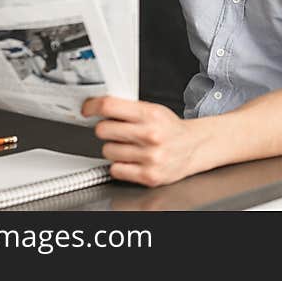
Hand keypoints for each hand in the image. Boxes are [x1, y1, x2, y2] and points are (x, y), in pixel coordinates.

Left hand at [82, 96, 203, 186]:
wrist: (194, 147)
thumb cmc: (170, 129)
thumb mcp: (154, 110)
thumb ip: (129, 108)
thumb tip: (99, 106)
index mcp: (151, 114)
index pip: (109, 106)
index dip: (92, 106)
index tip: (87, 109)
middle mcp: (150, 134)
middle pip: (103, 130)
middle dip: (105, 130)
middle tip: (116, 131)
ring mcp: (150, 156)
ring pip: (107, 151)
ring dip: (114, 149)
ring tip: (131, 147)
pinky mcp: (148, 175)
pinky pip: (115, 169)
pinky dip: (120, 165)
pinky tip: (133, 160)